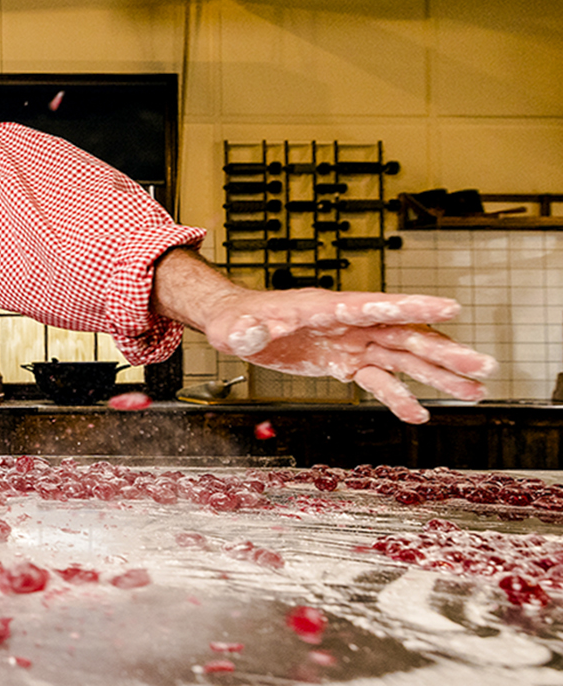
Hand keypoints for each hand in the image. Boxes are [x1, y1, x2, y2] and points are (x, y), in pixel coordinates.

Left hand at [152, 248, 494, 423]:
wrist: (236, 325)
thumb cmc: (236, 320)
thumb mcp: (235, 326)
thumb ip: (248, 330)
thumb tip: (252, 333)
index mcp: (326, 308)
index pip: (376, 305)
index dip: (413, 305)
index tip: (452, 306)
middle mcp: (347, 324)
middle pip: (403, 334)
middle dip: (444, 350)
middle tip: (484, 365)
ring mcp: (349, 342)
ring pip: (402, 357)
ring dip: (438, 373)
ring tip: (475, 390)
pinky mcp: (344, 362)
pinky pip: (378, 379)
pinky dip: (398, 396)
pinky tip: (420, 414)